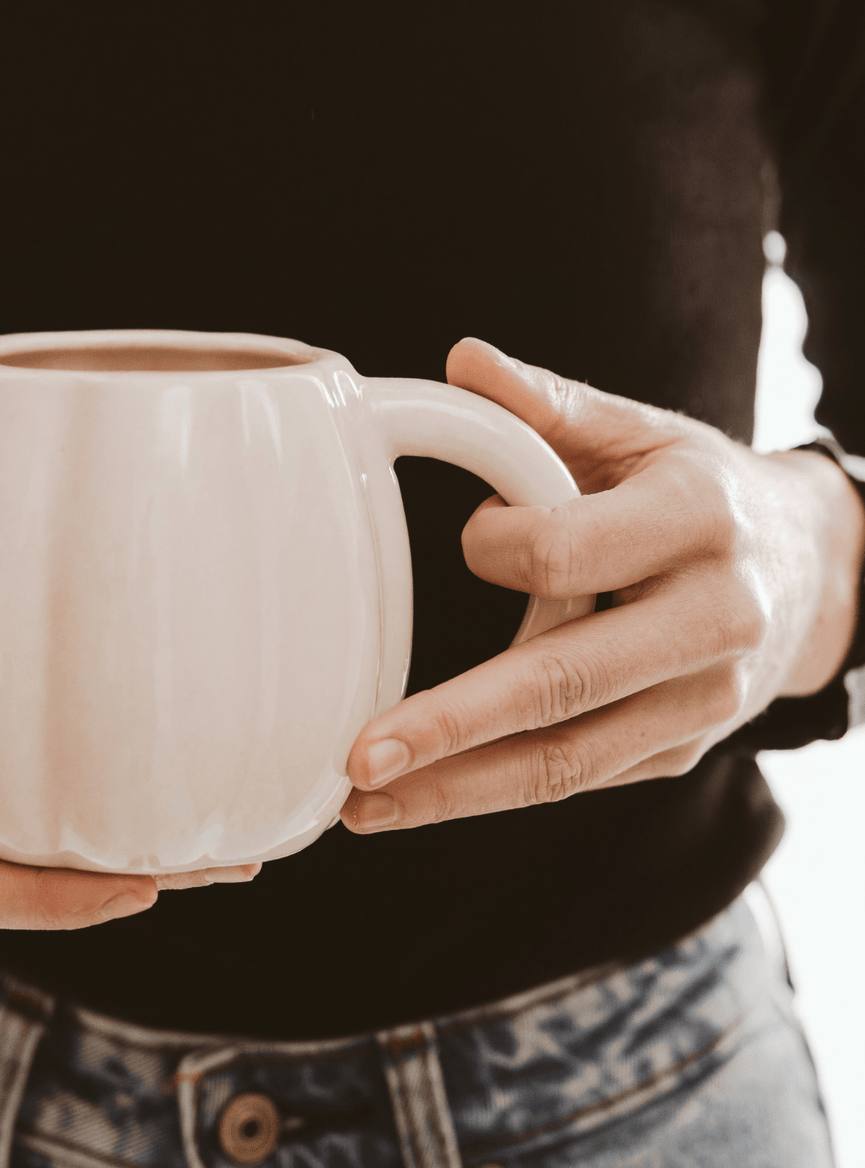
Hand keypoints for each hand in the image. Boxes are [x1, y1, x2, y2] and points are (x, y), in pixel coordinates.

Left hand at [343, 339, 864, 833]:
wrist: (807, 567)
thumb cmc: (696, 488)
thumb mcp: (639, 430)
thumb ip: (549, 404)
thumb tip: (461, 360)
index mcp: (694, 520)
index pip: (572, 550)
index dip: (498, 549)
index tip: (466, 538)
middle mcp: (710, 621)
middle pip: (564, 682)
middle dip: (453, 726)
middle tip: (360, 755)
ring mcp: (702, 700)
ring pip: (567, 759)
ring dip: (456, 790)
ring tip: (363, 806)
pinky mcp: (681, 749)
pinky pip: (579, 777)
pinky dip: (492, 795)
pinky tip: (418, 799)